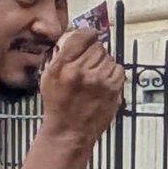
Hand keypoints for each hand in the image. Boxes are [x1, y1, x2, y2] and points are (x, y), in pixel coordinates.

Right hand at [39, 28, 123, 148]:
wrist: (69, 132)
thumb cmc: (58, 107)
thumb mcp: (48, 77)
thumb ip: (62, 55)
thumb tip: (78, 38)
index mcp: (62, 66)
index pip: (82, 36)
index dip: (88, 36)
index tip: (89, 39)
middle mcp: (81, 70)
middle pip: (98, 46)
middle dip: (94, 54)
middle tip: (88, 66)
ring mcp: (99, 80)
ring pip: (109, 58)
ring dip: (104, 64)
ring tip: (95, 78)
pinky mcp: (113, 89)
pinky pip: (119, 70)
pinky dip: (113, 74)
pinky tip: (104, 84)